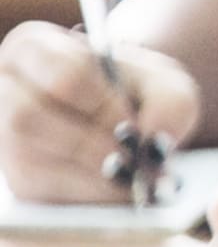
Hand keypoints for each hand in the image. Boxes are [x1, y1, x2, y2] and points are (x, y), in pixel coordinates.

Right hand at [0, 21, 201, 202]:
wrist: (130, 126)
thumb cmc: (138, 94)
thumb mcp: (165, 84)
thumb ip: (171, 103)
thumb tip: (153, 143)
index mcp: (35, 48)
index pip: (63, 74)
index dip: (104, 106)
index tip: (134, 127)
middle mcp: (5, 87)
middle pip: (28, 117)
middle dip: (89, 145)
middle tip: (134, 163)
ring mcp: (3, 136)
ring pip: (27, 160)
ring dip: (89, 177)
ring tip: (134, 182)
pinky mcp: (16, 178)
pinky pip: (38, 193)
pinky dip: (85, 198)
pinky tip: (119, 196)